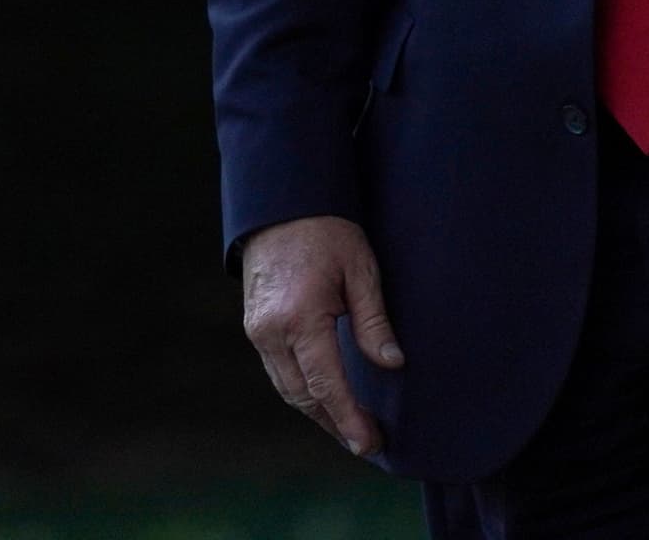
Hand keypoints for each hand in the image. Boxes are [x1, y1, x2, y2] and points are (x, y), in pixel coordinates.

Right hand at [238, 214, 403, 455]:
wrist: (280, 205)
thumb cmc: (326, 232)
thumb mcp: (361, 270)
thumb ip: (373, 321)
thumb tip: (393, 364)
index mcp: (300, 317)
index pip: (326, 384)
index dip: (349, 419)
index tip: (369, 443)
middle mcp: (272, 331)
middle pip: (304, 395)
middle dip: (336, 423)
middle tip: (367, 442)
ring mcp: (258, 331)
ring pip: (289, 388)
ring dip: (318, 412)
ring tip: (349, 428)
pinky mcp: (255, 327)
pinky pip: (279, 372)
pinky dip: (302, 391)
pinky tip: (324, 398)